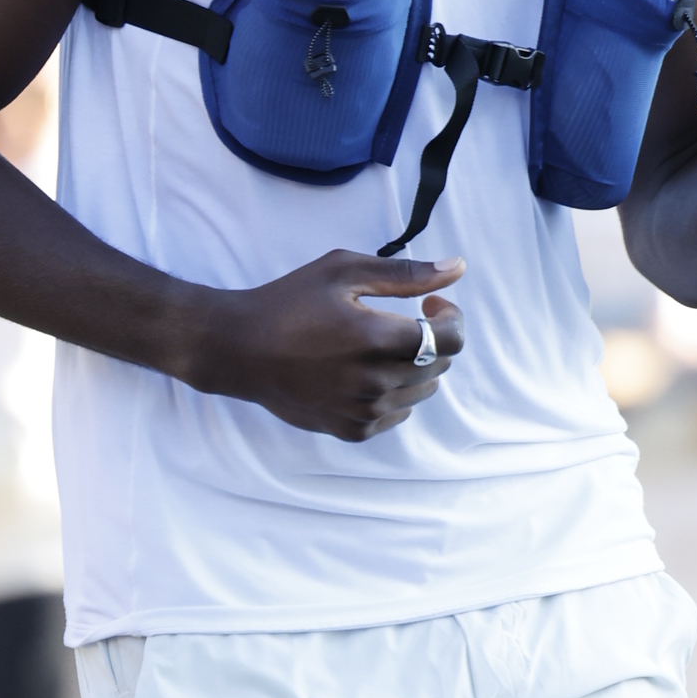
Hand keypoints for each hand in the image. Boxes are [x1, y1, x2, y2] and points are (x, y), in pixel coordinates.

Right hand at [193, 250, 464, 441]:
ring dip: (414, 366)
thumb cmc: (289, 303)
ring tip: (377, 346)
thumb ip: (404, 274)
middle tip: (399, 319)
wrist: (239, 350)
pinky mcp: (352, 429)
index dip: (451, 318)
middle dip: (431, 338)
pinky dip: (393, 391)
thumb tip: (457, 268)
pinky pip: (396, 413)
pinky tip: (363, 371)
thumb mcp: (343, 272)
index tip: (432, 304)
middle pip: (439, 364)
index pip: (450, 340)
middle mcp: (375, 381)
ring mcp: (364, 411)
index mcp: (377, 339)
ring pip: (421, 390)